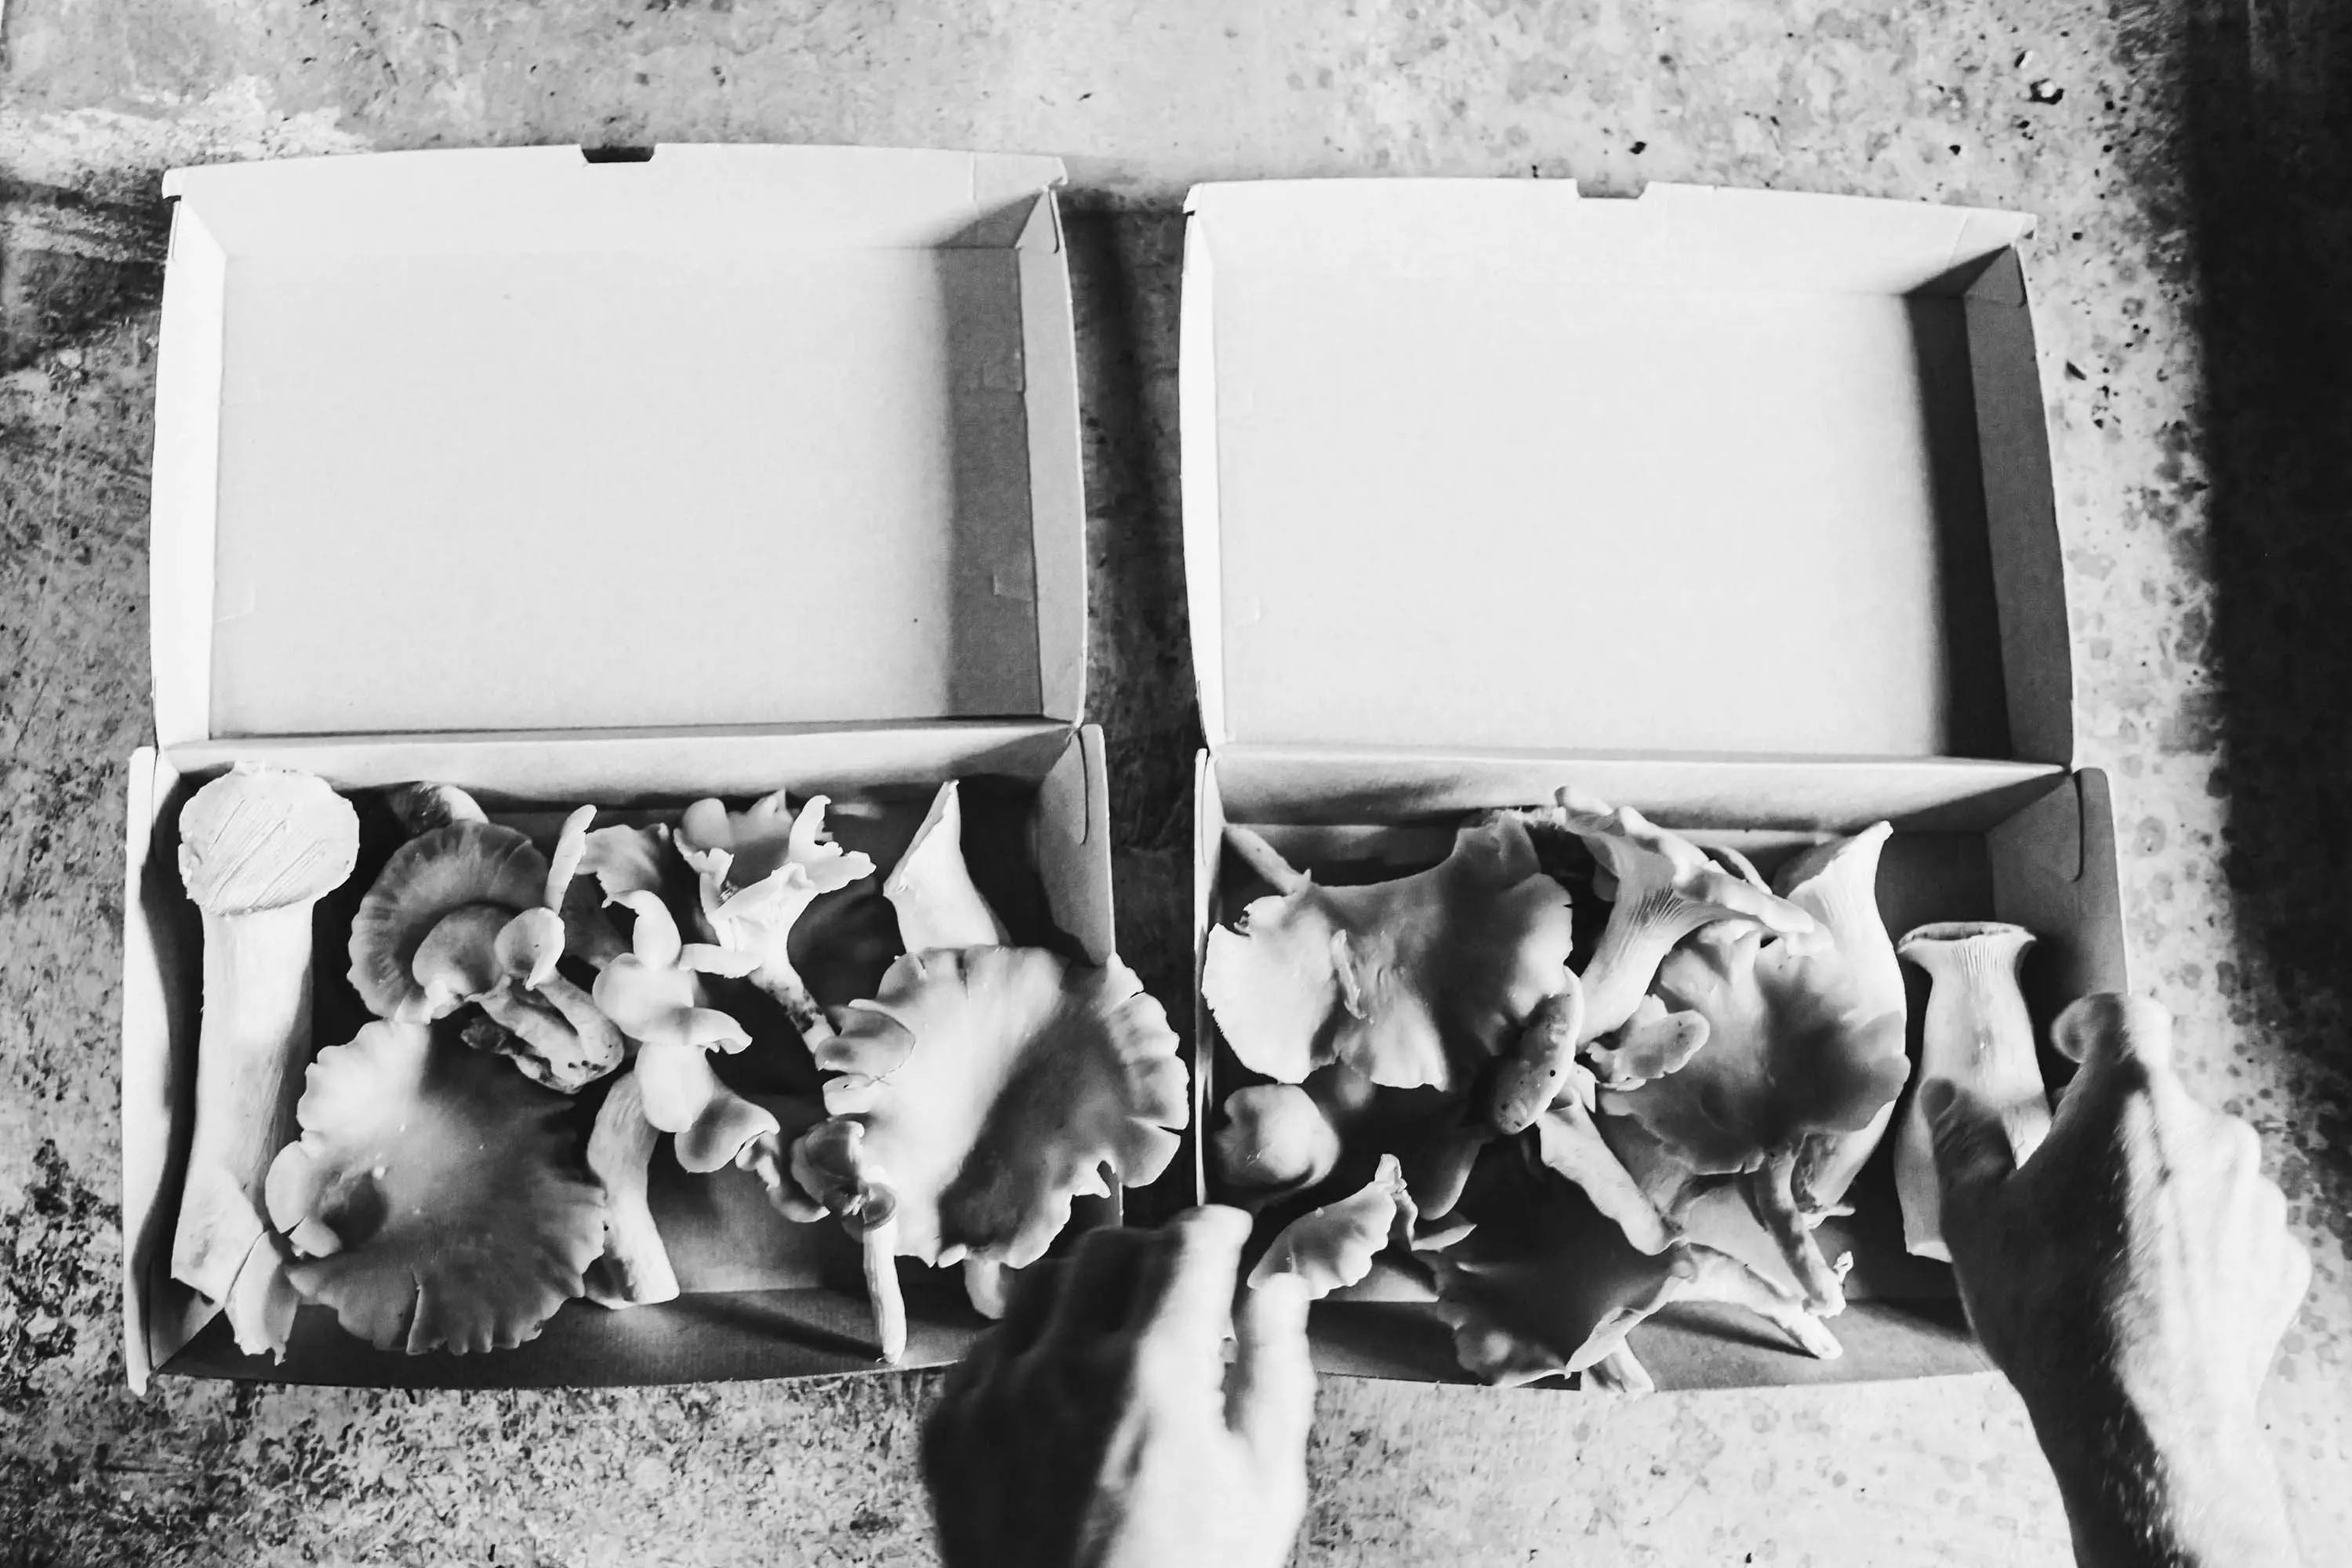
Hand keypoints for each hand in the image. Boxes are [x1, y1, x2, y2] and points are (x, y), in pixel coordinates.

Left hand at [922, 1206, 1314, 1567]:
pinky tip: (1066, 1393)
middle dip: (1154, 1253)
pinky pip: (989, 1348)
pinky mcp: (948, 1433)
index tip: (1229, 1239)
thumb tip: (1278, 1285)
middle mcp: (1062, 1371)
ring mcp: (993, 1399)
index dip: (1217, 1231)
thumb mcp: (1263, 1487)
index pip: (1186, 1245)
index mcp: (1154, 1378)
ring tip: (1121, 1337)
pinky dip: (1033, 1349)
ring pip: (1039, 1285)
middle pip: (1108, 1248)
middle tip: (1180, 1289)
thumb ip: (1273, 1369)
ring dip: (1088, 1291)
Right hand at [1927, 993, 2309, 1566]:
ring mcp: (2256, 1201)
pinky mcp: (2279, 1262)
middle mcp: (2210, 1137)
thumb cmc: (2054, 1310)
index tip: (2067, 1045)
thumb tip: (1948, 1096)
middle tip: (2063, 1176)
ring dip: (2157, 1181)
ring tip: (2105, 1245)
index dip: (2090, 1021)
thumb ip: (1964, 1140)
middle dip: (2113, 1124)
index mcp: (2131, 1104)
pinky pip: (2232, 1226)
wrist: (2142, 1419)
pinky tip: (2151, 1285)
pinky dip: (2196, 1238)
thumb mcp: (1975, 1218)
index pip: (2126, 1016)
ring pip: (2199, 1162)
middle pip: (2160, 1098)